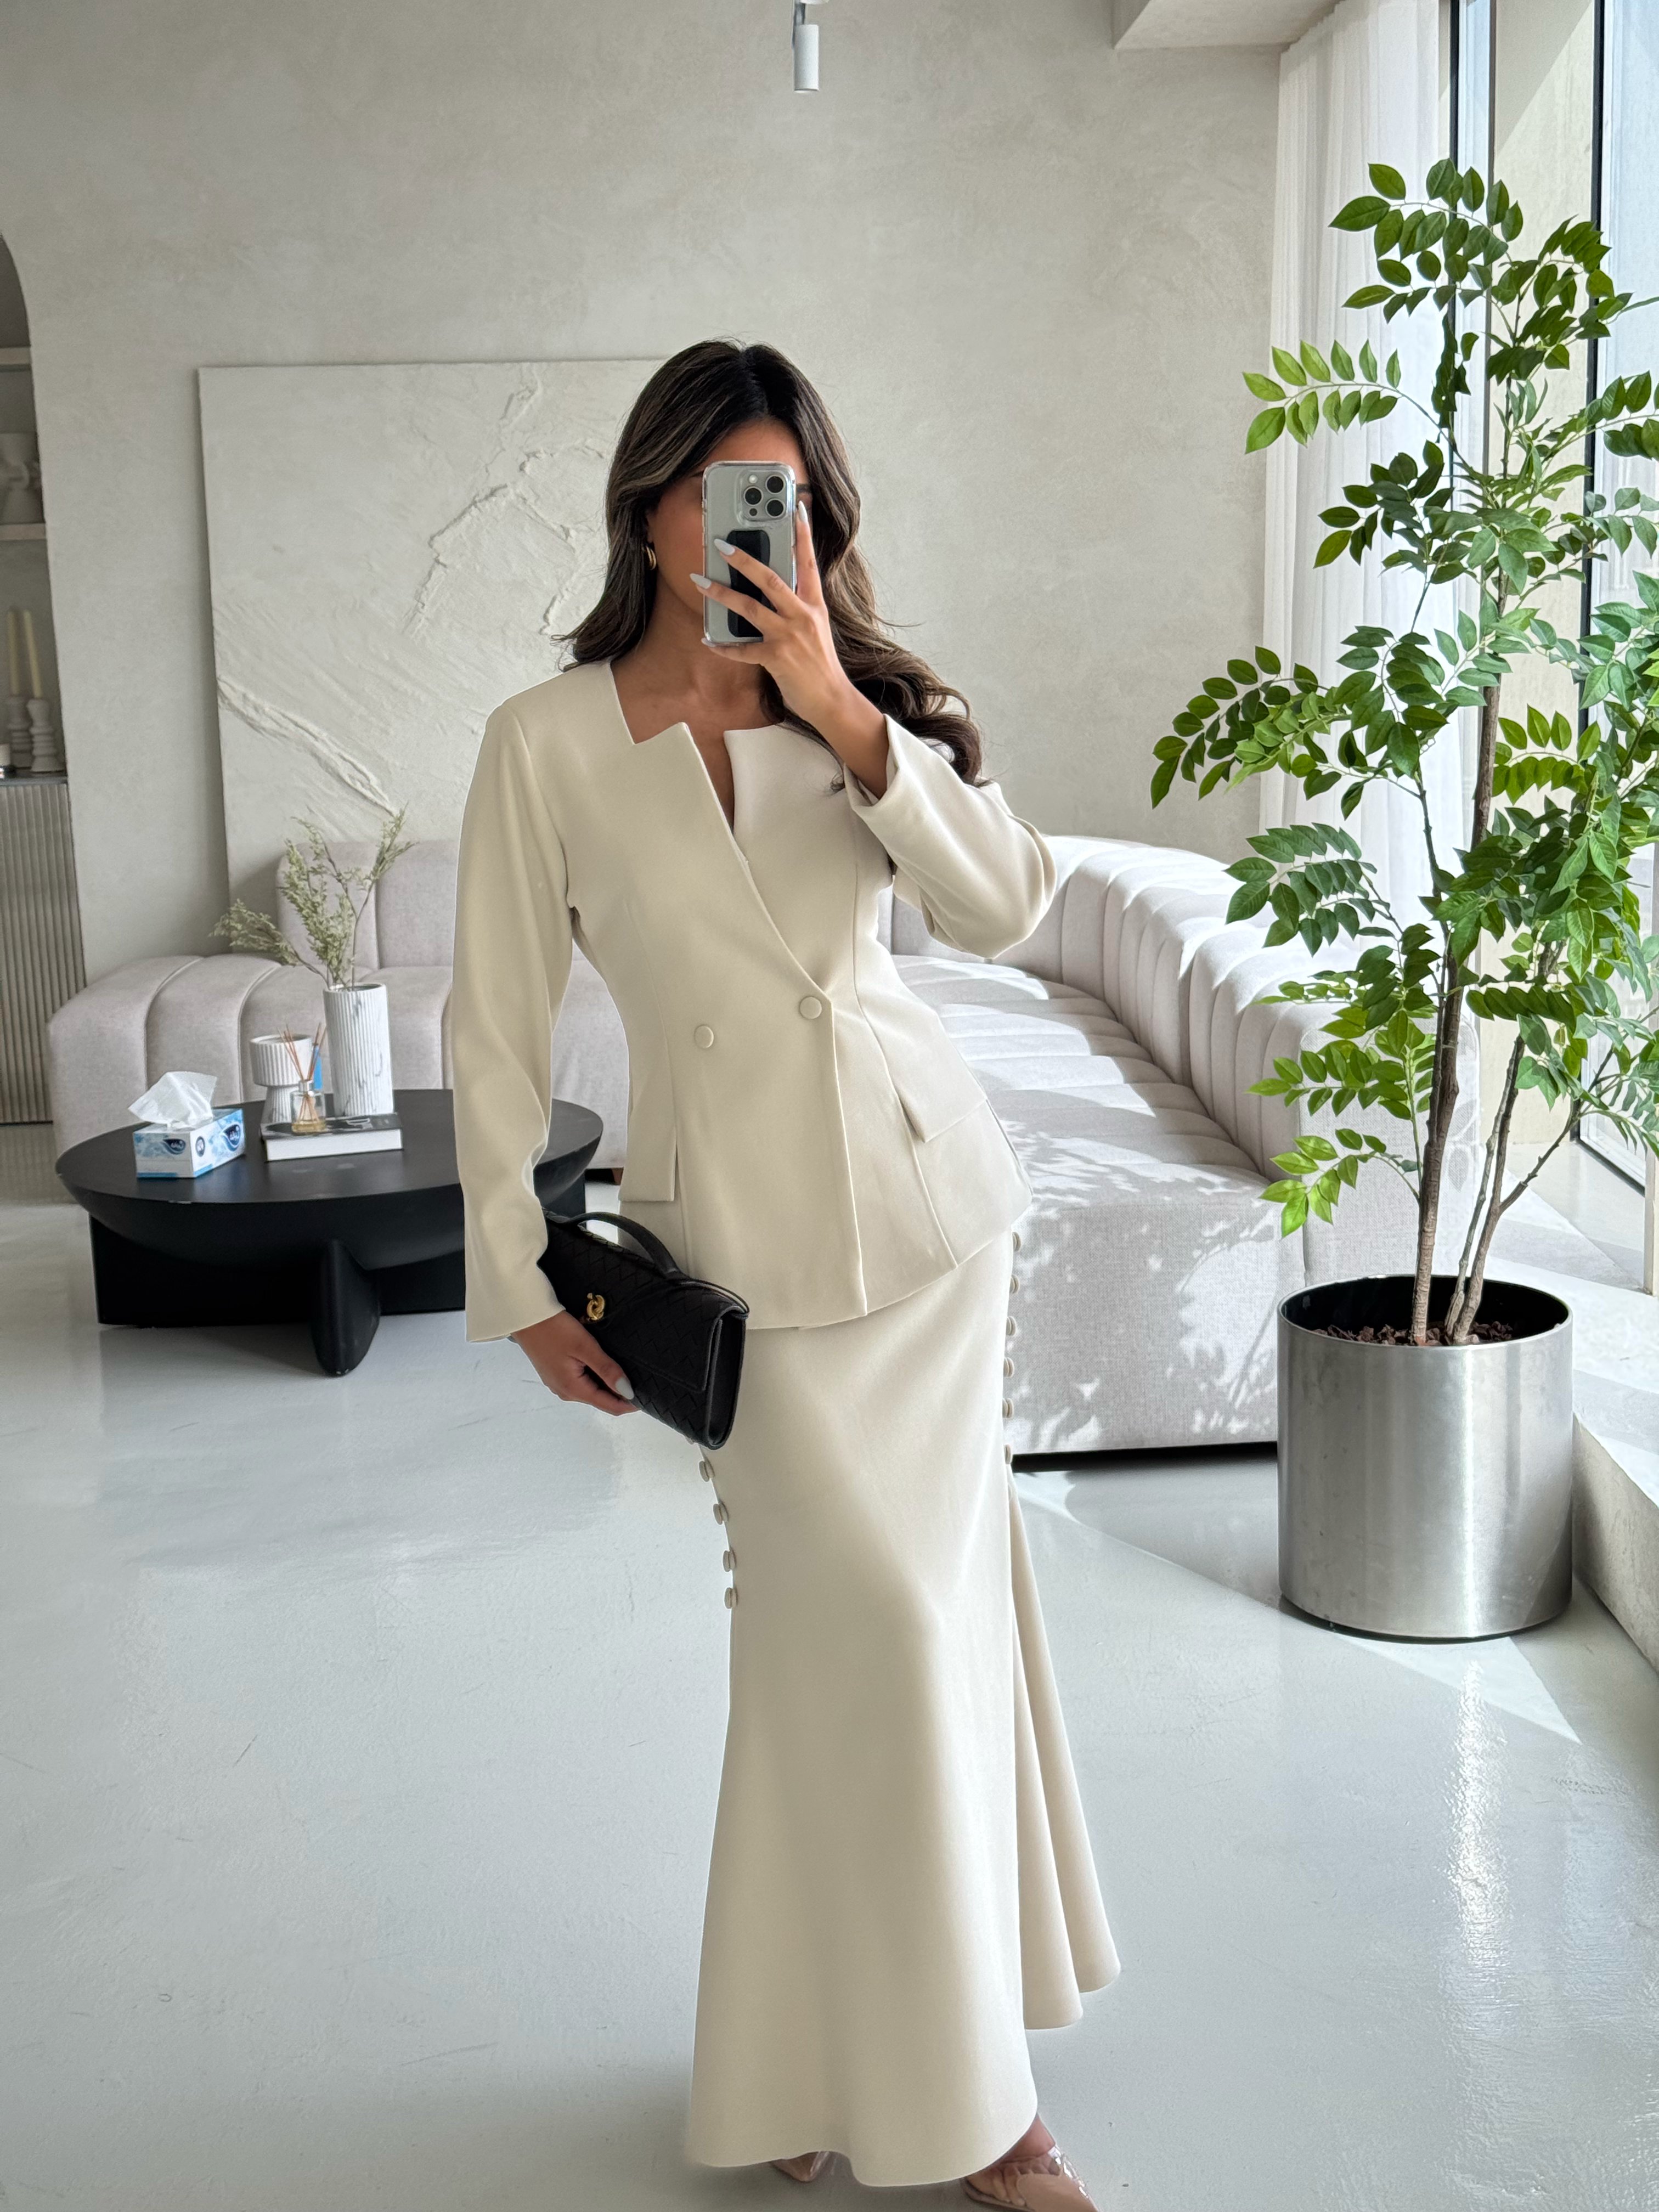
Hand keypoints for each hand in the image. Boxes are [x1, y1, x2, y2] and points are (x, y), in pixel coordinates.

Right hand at [512, 1310, 638, 1415]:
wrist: (526, 1317)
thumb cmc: (555, 1329)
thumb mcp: (585, 1347)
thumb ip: (607, 1369)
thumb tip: (628, 1391)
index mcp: (573, 1389)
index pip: (609, 1406)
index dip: (630, 1404)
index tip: (647, 1395)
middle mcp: (565, 1392)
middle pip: (600, 1399)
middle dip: (620, 1393)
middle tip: (640, 1378)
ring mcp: (559, 1384)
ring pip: (591, 1390)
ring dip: (607, 1384)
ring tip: (624, 1368)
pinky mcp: (556, 1374)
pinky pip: (581, 1381)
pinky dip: (595, 1377)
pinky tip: (602, 1363)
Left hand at [693, 503, 887, 777]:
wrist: (831, 700)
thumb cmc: (820, 665)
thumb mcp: (816, 629)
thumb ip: (798, 608)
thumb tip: (773, 590)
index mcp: (815, 606)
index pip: (810, 563)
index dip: (803, 535)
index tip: (796, 509)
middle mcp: (803, 616)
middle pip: (771, 579)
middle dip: (743, 559)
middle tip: (722, 545)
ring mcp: (790, 636)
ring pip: (750, 607)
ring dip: (722, 594)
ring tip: (701, 581)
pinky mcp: (776, 658)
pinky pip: (742, 649)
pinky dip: (723, 645)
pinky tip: (709, 640)